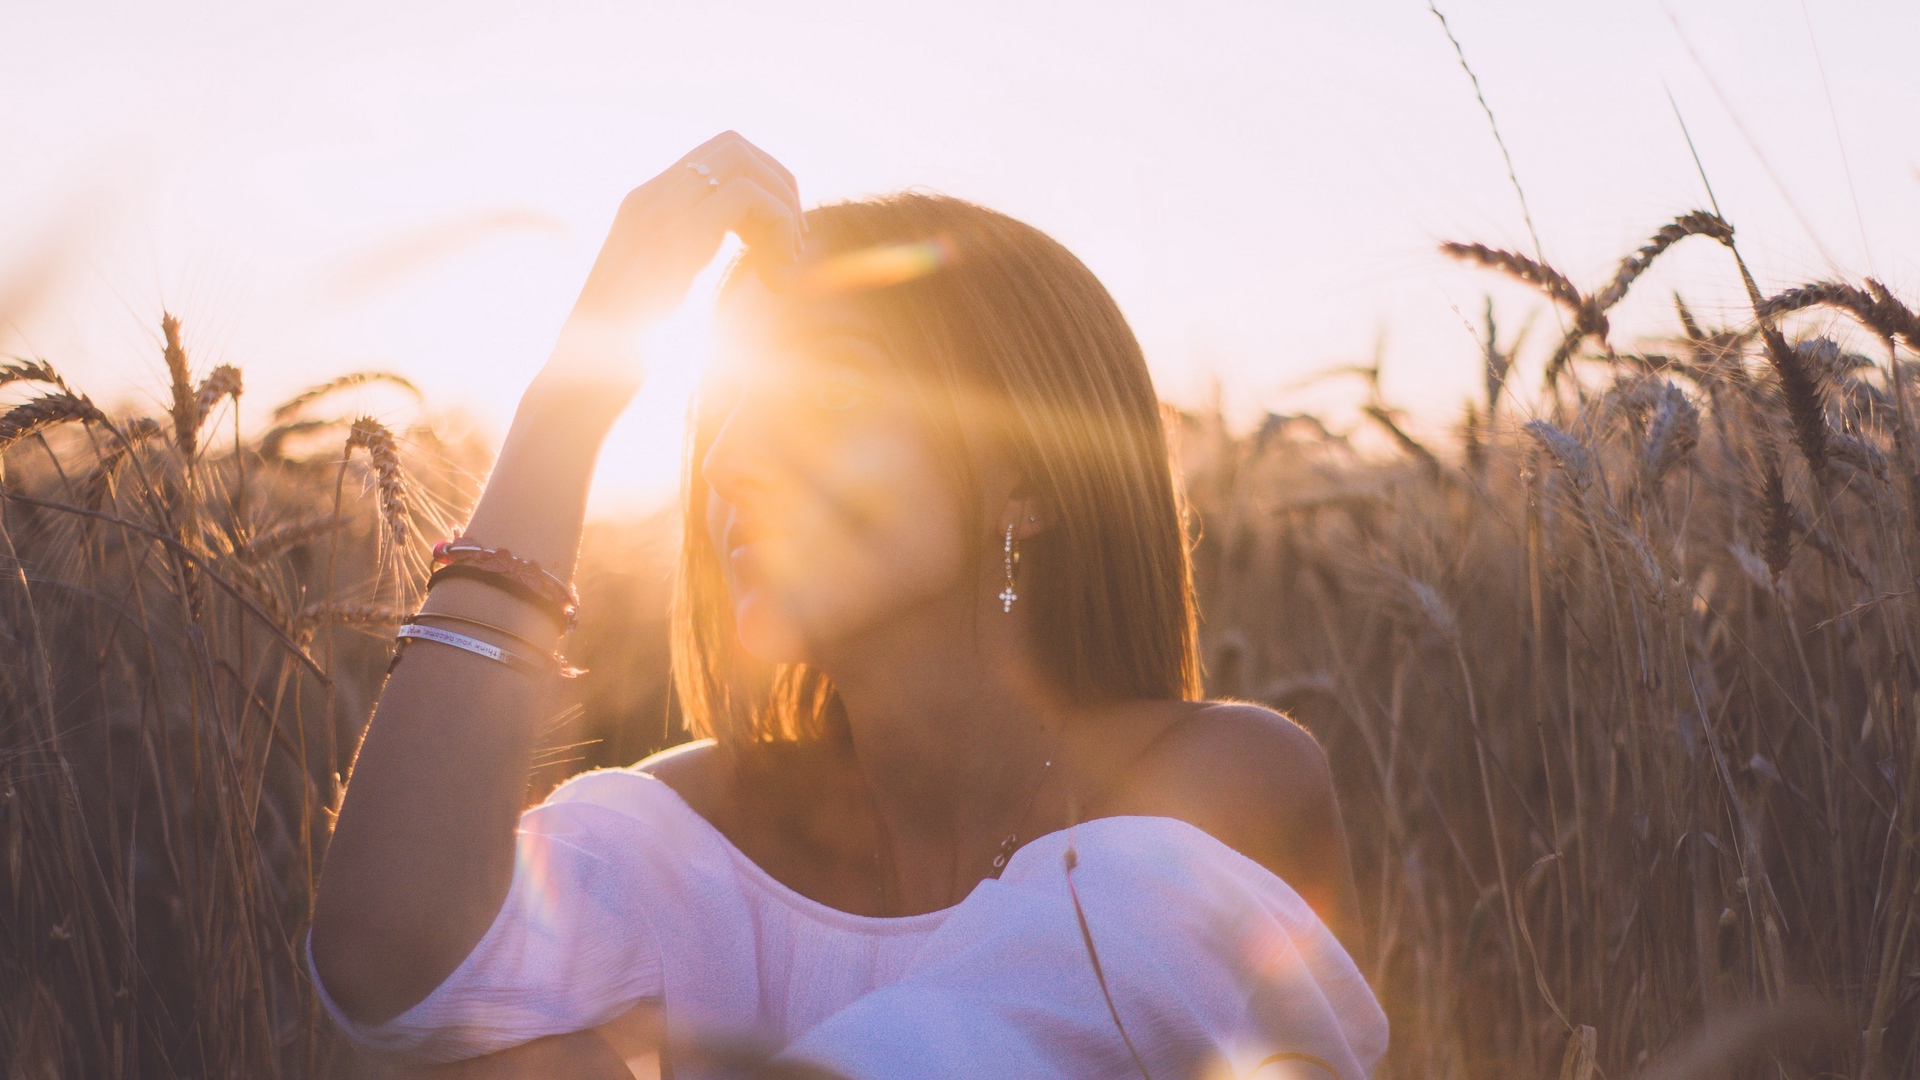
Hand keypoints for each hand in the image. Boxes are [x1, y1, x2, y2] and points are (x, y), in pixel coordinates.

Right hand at [543, 130, 804, 394]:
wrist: (583, 382)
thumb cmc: (625, 351)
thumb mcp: (664, 291)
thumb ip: (691, 260)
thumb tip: (742, 263)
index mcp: (647, 204)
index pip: (718, 155)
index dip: (762, 185)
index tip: (778, 240)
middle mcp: (650, 196)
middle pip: (734, 145)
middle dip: (779, 186)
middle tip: (791, 245)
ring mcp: (658, 212)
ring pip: (742, 163)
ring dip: (782, 209)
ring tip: (783, 265)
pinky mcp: (675, 238)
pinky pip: (745, 198)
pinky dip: (777, 230)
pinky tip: (774, 280)